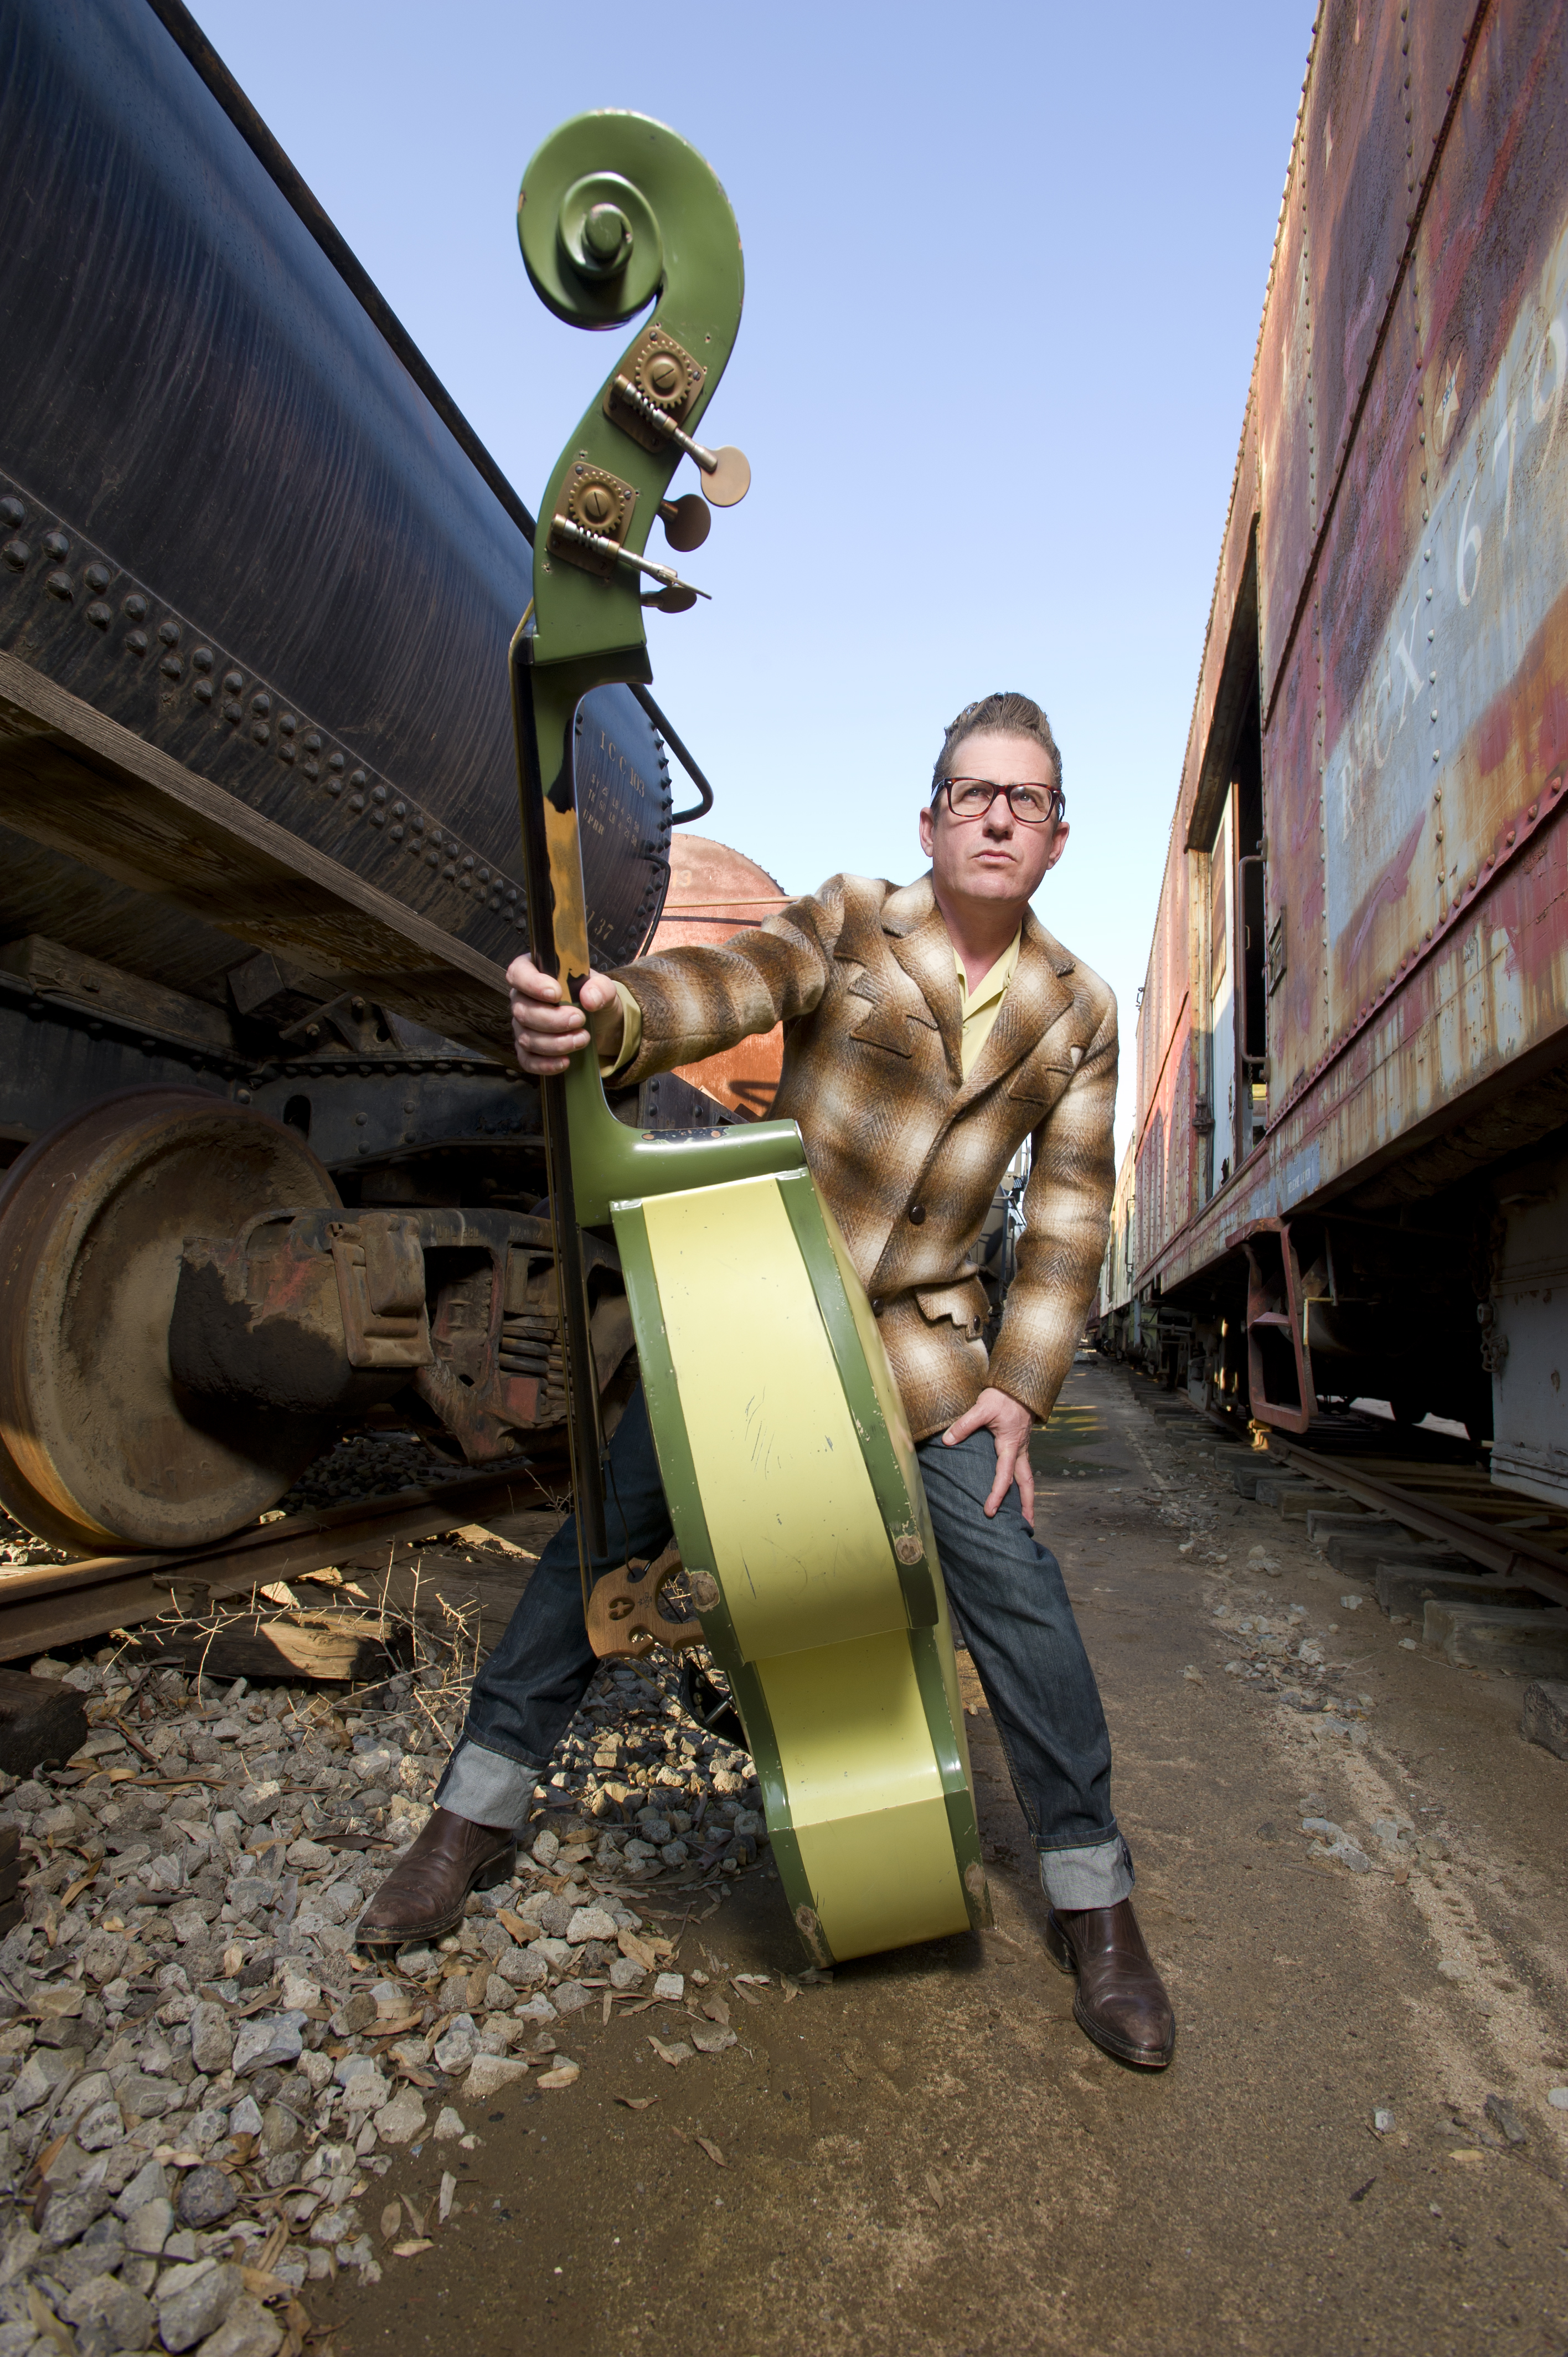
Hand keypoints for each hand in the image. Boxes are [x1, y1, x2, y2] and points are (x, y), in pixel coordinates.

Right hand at [505, 952, 622, 1076]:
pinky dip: (545, 1064)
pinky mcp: (528, 1049)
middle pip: (523, 1011)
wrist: (600, 1022)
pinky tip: (564, 1062)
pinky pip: (527, 1060)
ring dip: (555, 1042)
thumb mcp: (603, 988)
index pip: (518, 974)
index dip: (532, 984)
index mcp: (534, 972)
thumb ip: (599, 988)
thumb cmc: (593, 997)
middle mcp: (522, 998)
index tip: (556, 994)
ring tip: (582, 1039)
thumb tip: (589, 999)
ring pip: (526, 1038)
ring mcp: (522, 1025)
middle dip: (552, 1020)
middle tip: (579, 1020)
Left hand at [941, 1386, 1035, 1524]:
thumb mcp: (982, 1408)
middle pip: (1027, 1483)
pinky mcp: (1019, 1445)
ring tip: (1027, 1515)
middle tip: (1027, 1524)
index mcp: (1010, 1445)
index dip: (997, 1495)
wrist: (1019, 1385)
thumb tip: (947, 1441)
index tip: (990, 1511)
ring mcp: (1022, 1448)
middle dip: (1027, 1505)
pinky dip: (1023, 1483)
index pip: (1004, 1476)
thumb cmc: (1002, 1397)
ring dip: (1028, 1496)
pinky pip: (1023, 1468)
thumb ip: (964, 1425)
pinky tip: (1017, 1490)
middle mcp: (1019, 1450)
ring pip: (1028, 1477)